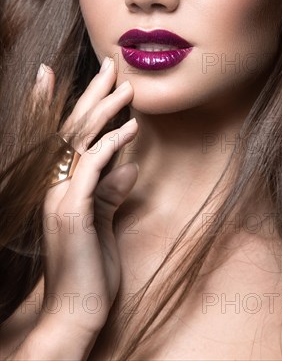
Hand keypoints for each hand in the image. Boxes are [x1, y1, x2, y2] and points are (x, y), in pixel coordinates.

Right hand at [33, 58, 137, 337]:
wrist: (77, 312)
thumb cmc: (89, 269)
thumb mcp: (102, 224)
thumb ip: (110, 194)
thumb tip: (128, 167)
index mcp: (58, 187)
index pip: (59, 136)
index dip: (56, 102)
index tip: (54, 71)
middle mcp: (53, 187)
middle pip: (70, 129)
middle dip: (89, 94)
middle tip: (108, 65)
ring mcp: (60, 198)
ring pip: (78, 141)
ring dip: (103, 110)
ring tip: (125, 86)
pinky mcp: (73, 212)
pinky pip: (93, 168)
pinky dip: (111, 145)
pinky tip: (131, 129)